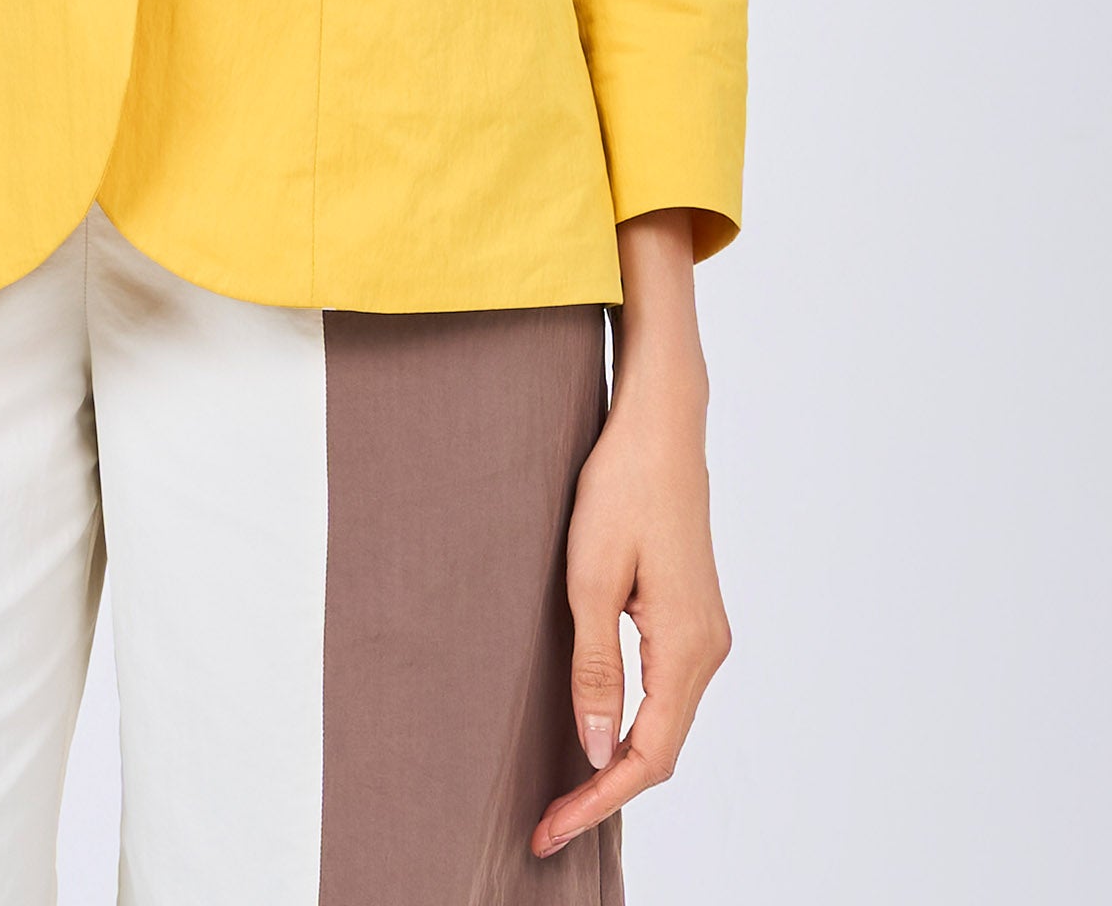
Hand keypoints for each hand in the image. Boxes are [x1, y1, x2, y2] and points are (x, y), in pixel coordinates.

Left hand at [532, 209, 731, 859]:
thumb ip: (596, 670)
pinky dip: (631, 722)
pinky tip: (595, 730)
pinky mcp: (690, 614)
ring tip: (563, 790)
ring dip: (618, 759)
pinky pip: (664, 690)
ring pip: (665, 721)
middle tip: (546, 822)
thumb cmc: (622, 488)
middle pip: (662, 748)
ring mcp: (704, 632)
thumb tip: (600, 754)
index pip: (649, 756)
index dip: (599, 800)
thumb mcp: (592, 579)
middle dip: (605, 791)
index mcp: (689, 648)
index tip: (551, 829)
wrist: (659, 423)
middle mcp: (708, 648)